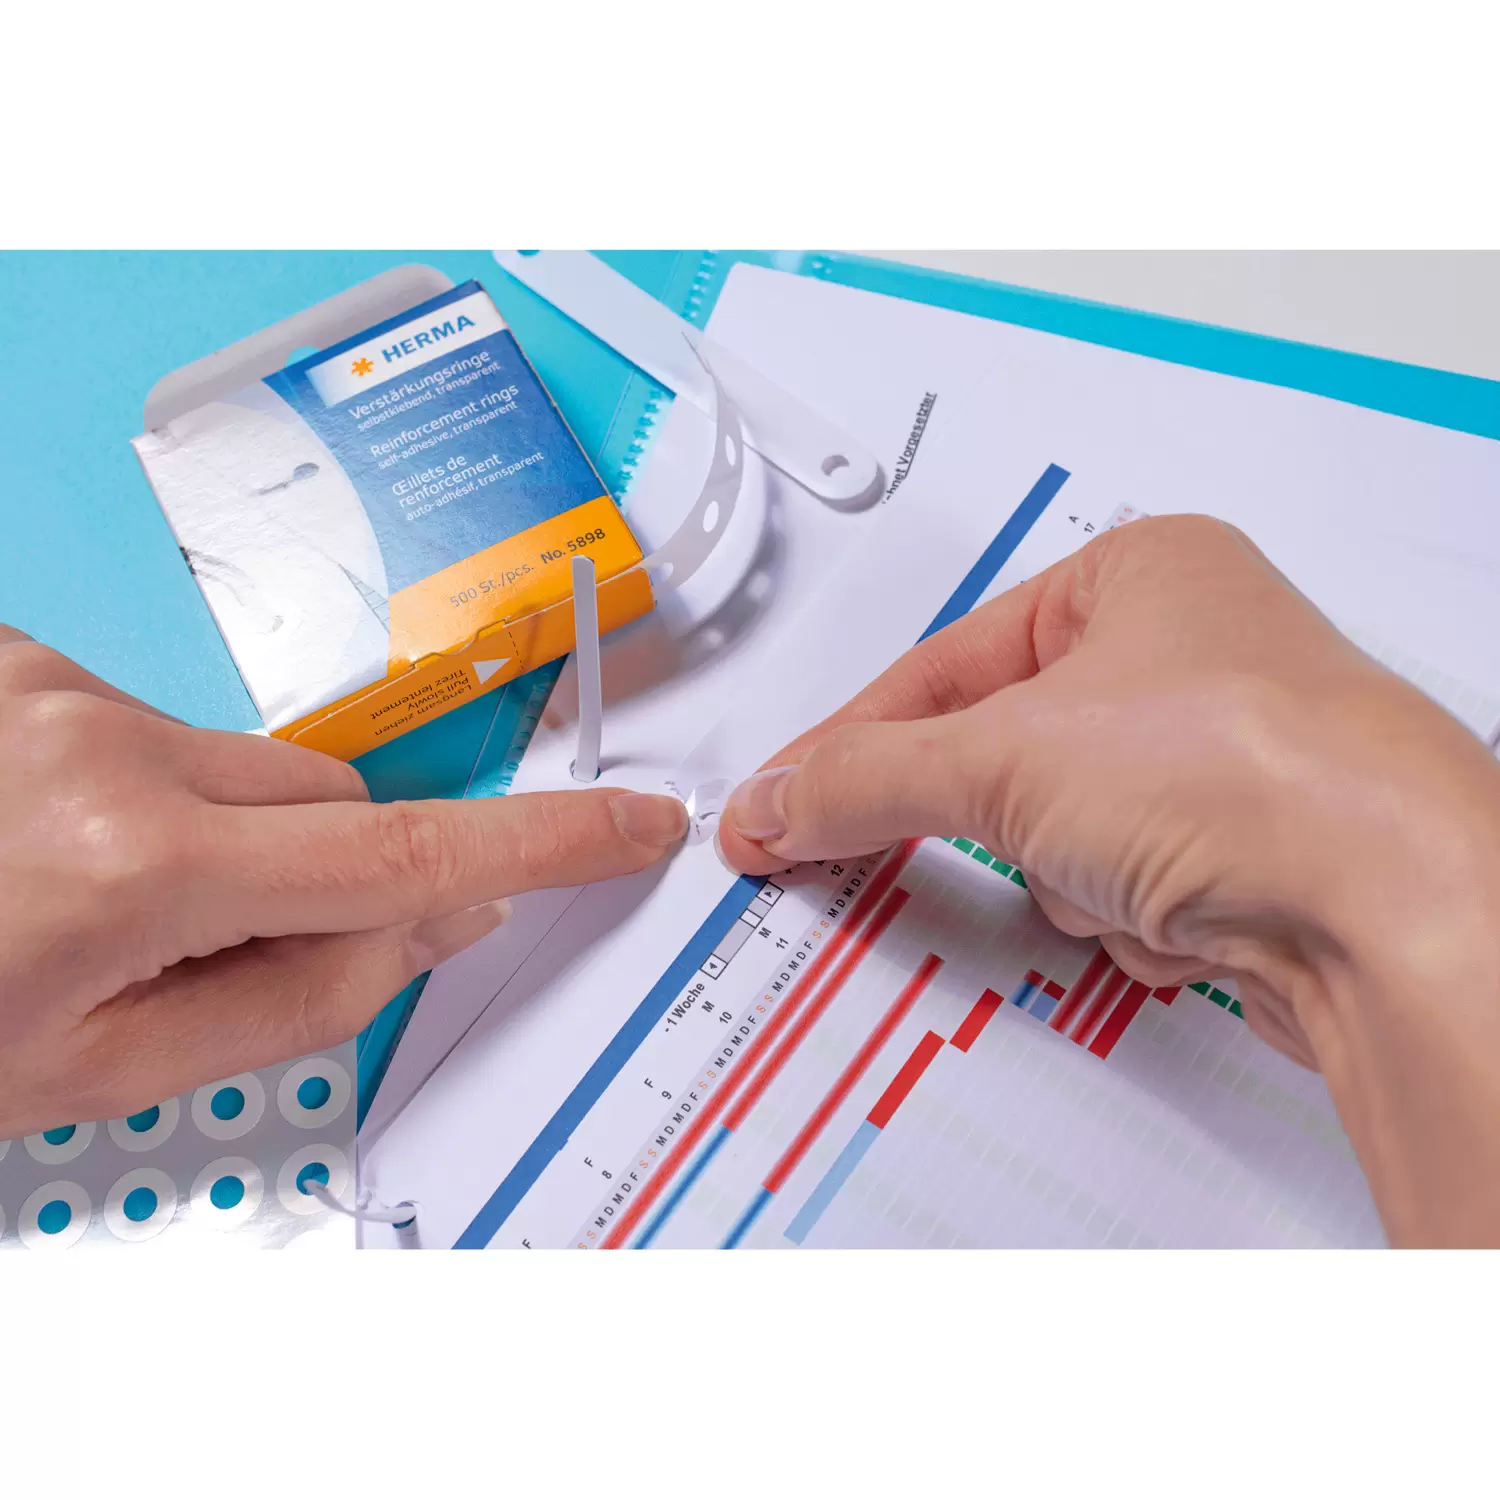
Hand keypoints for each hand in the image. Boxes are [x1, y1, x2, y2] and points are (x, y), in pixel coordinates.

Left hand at [0, 626, 686, 1138]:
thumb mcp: (97, 1076)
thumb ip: (299, 997)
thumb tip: (434, 919)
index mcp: (130, 864)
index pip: (400, 852)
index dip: (537, 846)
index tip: (626, 828)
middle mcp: (94, 739)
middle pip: (325, 795)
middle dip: (319, 870)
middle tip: (213, 946)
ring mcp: (40, 680)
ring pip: (236, 761)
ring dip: (212, 832)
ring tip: (83, 897)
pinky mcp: (8, 654)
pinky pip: (144, 722)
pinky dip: (131, 786)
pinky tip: (37, 839)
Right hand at [716, 515, 1499, 1244]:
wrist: (1395, 910)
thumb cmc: (1251, 770)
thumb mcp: (1005, 756)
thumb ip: (867, 777)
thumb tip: (781, 797)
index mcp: (1139, 575)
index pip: (945, 660)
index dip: (851, 737)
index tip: (784, 797)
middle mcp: (1186, 656)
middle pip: (1001, 747)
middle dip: (983, 810)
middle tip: (900, 841)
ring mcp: (1218, 758)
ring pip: (1058, 830)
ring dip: (1062, 870)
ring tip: (1115, 872)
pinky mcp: (1240, 854)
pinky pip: (1115, 887)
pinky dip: (1117, 915)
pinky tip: (1167, 915)